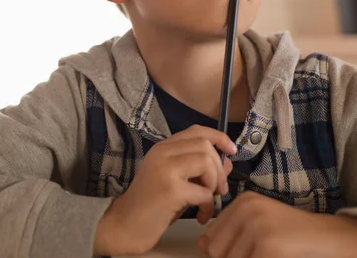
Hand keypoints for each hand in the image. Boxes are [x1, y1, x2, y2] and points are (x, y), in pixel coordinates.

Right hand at [93, 125, 236, 255]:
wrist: (124, 224)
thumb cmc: (152, 205)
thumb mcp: (179, 182)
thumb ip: (200, 169)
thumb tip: (227, 161)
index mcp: (162, 148)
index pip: (196, 131)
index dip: (218, 137)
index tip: (232, 151)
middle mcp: (162, 153)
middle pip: (205, 146)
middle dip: (219, 169)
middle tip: (219, 190)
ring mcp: (165, 169)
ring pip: (206, 162)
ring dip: (214, 184)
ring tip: (208, 201)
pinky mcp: (170, 189)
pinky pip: (204, 192)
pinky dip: (208, 205)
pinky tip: (201, 216)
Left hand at [198, 191, 356, 257]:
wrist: (331, 239)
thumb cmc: (293, 236)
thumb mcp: (258, 226)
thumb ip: (229, 234)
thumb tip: (201, 245)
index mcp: (243, 201)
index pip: (211, 238)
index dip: (224, 253)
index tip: (250, 250)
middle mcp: (247, 208)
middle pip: (216, 251)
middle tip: (260, 253)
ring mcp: (258, 226)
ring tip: (270, 254)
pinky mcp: (268, 246)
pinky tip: (277, 257)